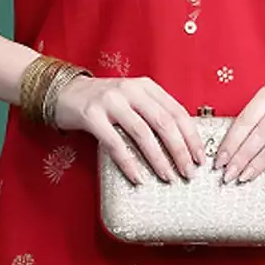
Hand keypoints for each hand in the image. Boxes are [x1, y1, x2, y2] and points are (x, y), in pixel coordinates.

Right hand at [54, 75, 205, 184]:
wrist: (64, 92)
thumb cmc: (103, 101)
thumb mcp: (132, 100)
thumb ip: (153, 113)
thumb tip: (182, 144)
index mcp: (146, 86)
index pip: (177, 112)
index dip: (192, 136)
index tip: (200, 157)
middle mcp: (131, 90)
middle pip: (164, 123)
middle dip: (180, 150)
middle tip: (188, 172)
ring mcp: (111, 102)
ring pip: (143, 134)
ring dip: (159, 159)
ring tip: (168, 177)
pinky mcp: (92, 115)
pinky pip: (115, 144)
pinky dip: (129, 163)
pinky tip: (138, 177)